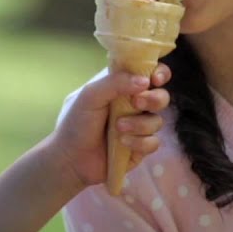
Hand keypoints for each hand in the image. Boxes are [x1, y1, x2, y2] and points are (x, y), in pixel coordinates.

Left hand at [50, 65, 169, 189]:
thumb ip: (115, 82)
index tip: (156, 78)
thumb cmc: (77, 122)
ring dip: (139, 124)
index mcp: (123, 87)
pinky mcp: (140, 147)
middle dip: (154, 99)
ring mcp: (138, 127)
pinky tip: (122, 143)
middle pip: (161, 96)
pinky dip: (139, 142)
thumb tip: (144, 80)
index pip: (149, 74)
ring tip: (118, 128)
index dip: (159, 73)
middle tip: (136, 102)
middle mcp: (134, 105)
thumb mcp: (91, 95)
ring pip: (157, 121)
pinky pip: (153, 142)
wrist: (71, 158)